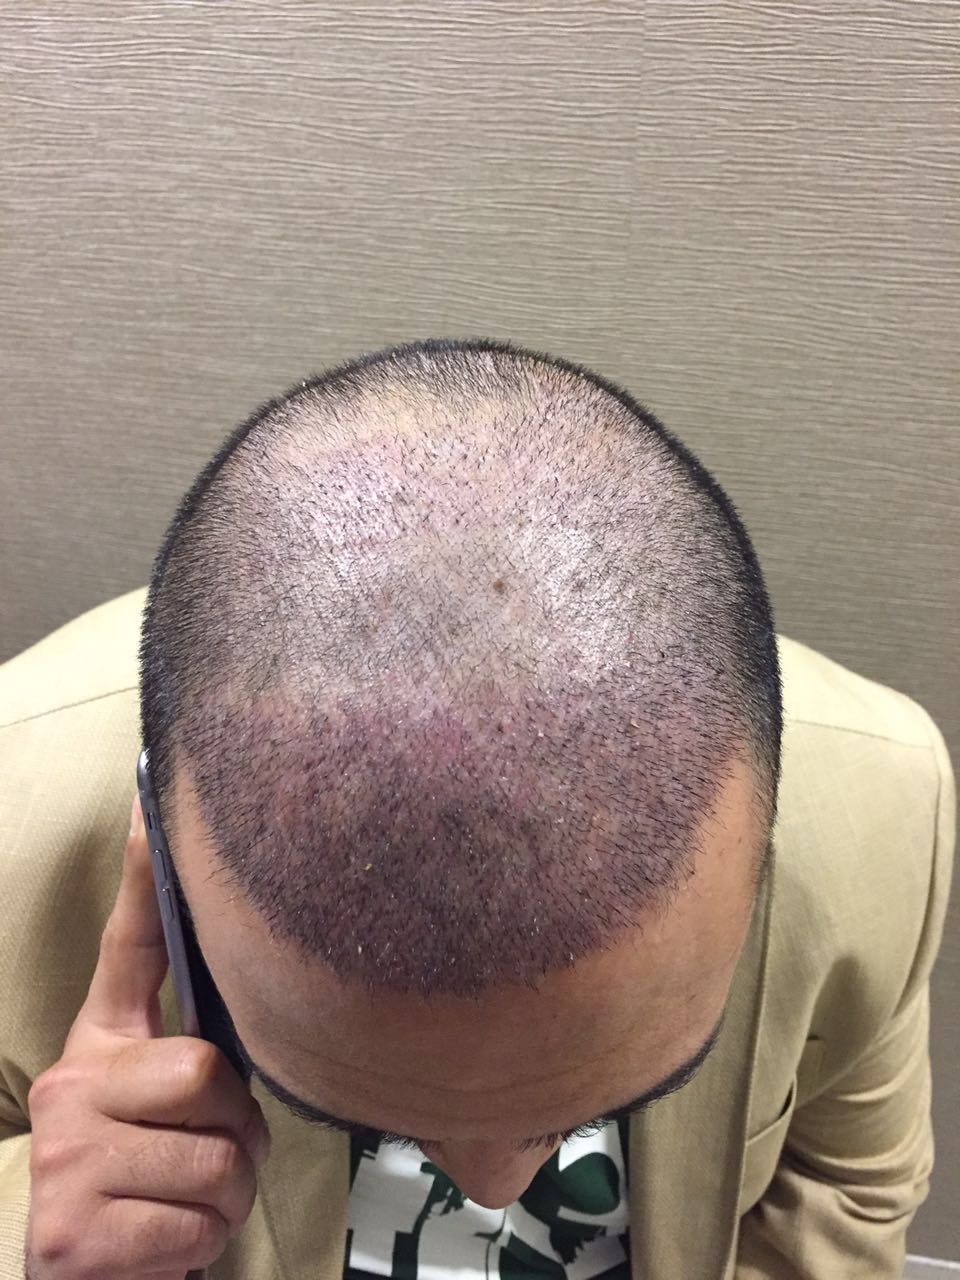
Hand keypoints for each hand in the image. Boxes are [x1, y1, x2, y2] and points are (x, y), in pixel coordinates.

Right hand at [25, 794, 270, 1277]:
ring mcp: (64, 1159)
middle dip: (237, 1130)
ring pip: (216, 1159)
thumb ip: (197, 1055)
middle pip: (206, 1074)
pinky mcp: (72, 1231)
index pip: (127, 948)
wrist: (87, 1278)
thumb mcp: (161, 1108)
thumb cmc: (143, 1178)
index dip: (145, 875)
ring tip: (191, 1200)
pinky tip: (165, 1243)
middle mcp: (70, 1087)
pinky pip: (197, 1223)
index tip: (151, 800)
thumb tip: (262, 979)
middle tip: (214, 1153)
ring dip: (228, 1195)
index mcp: (100, 1044)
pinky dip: (202, 1243)